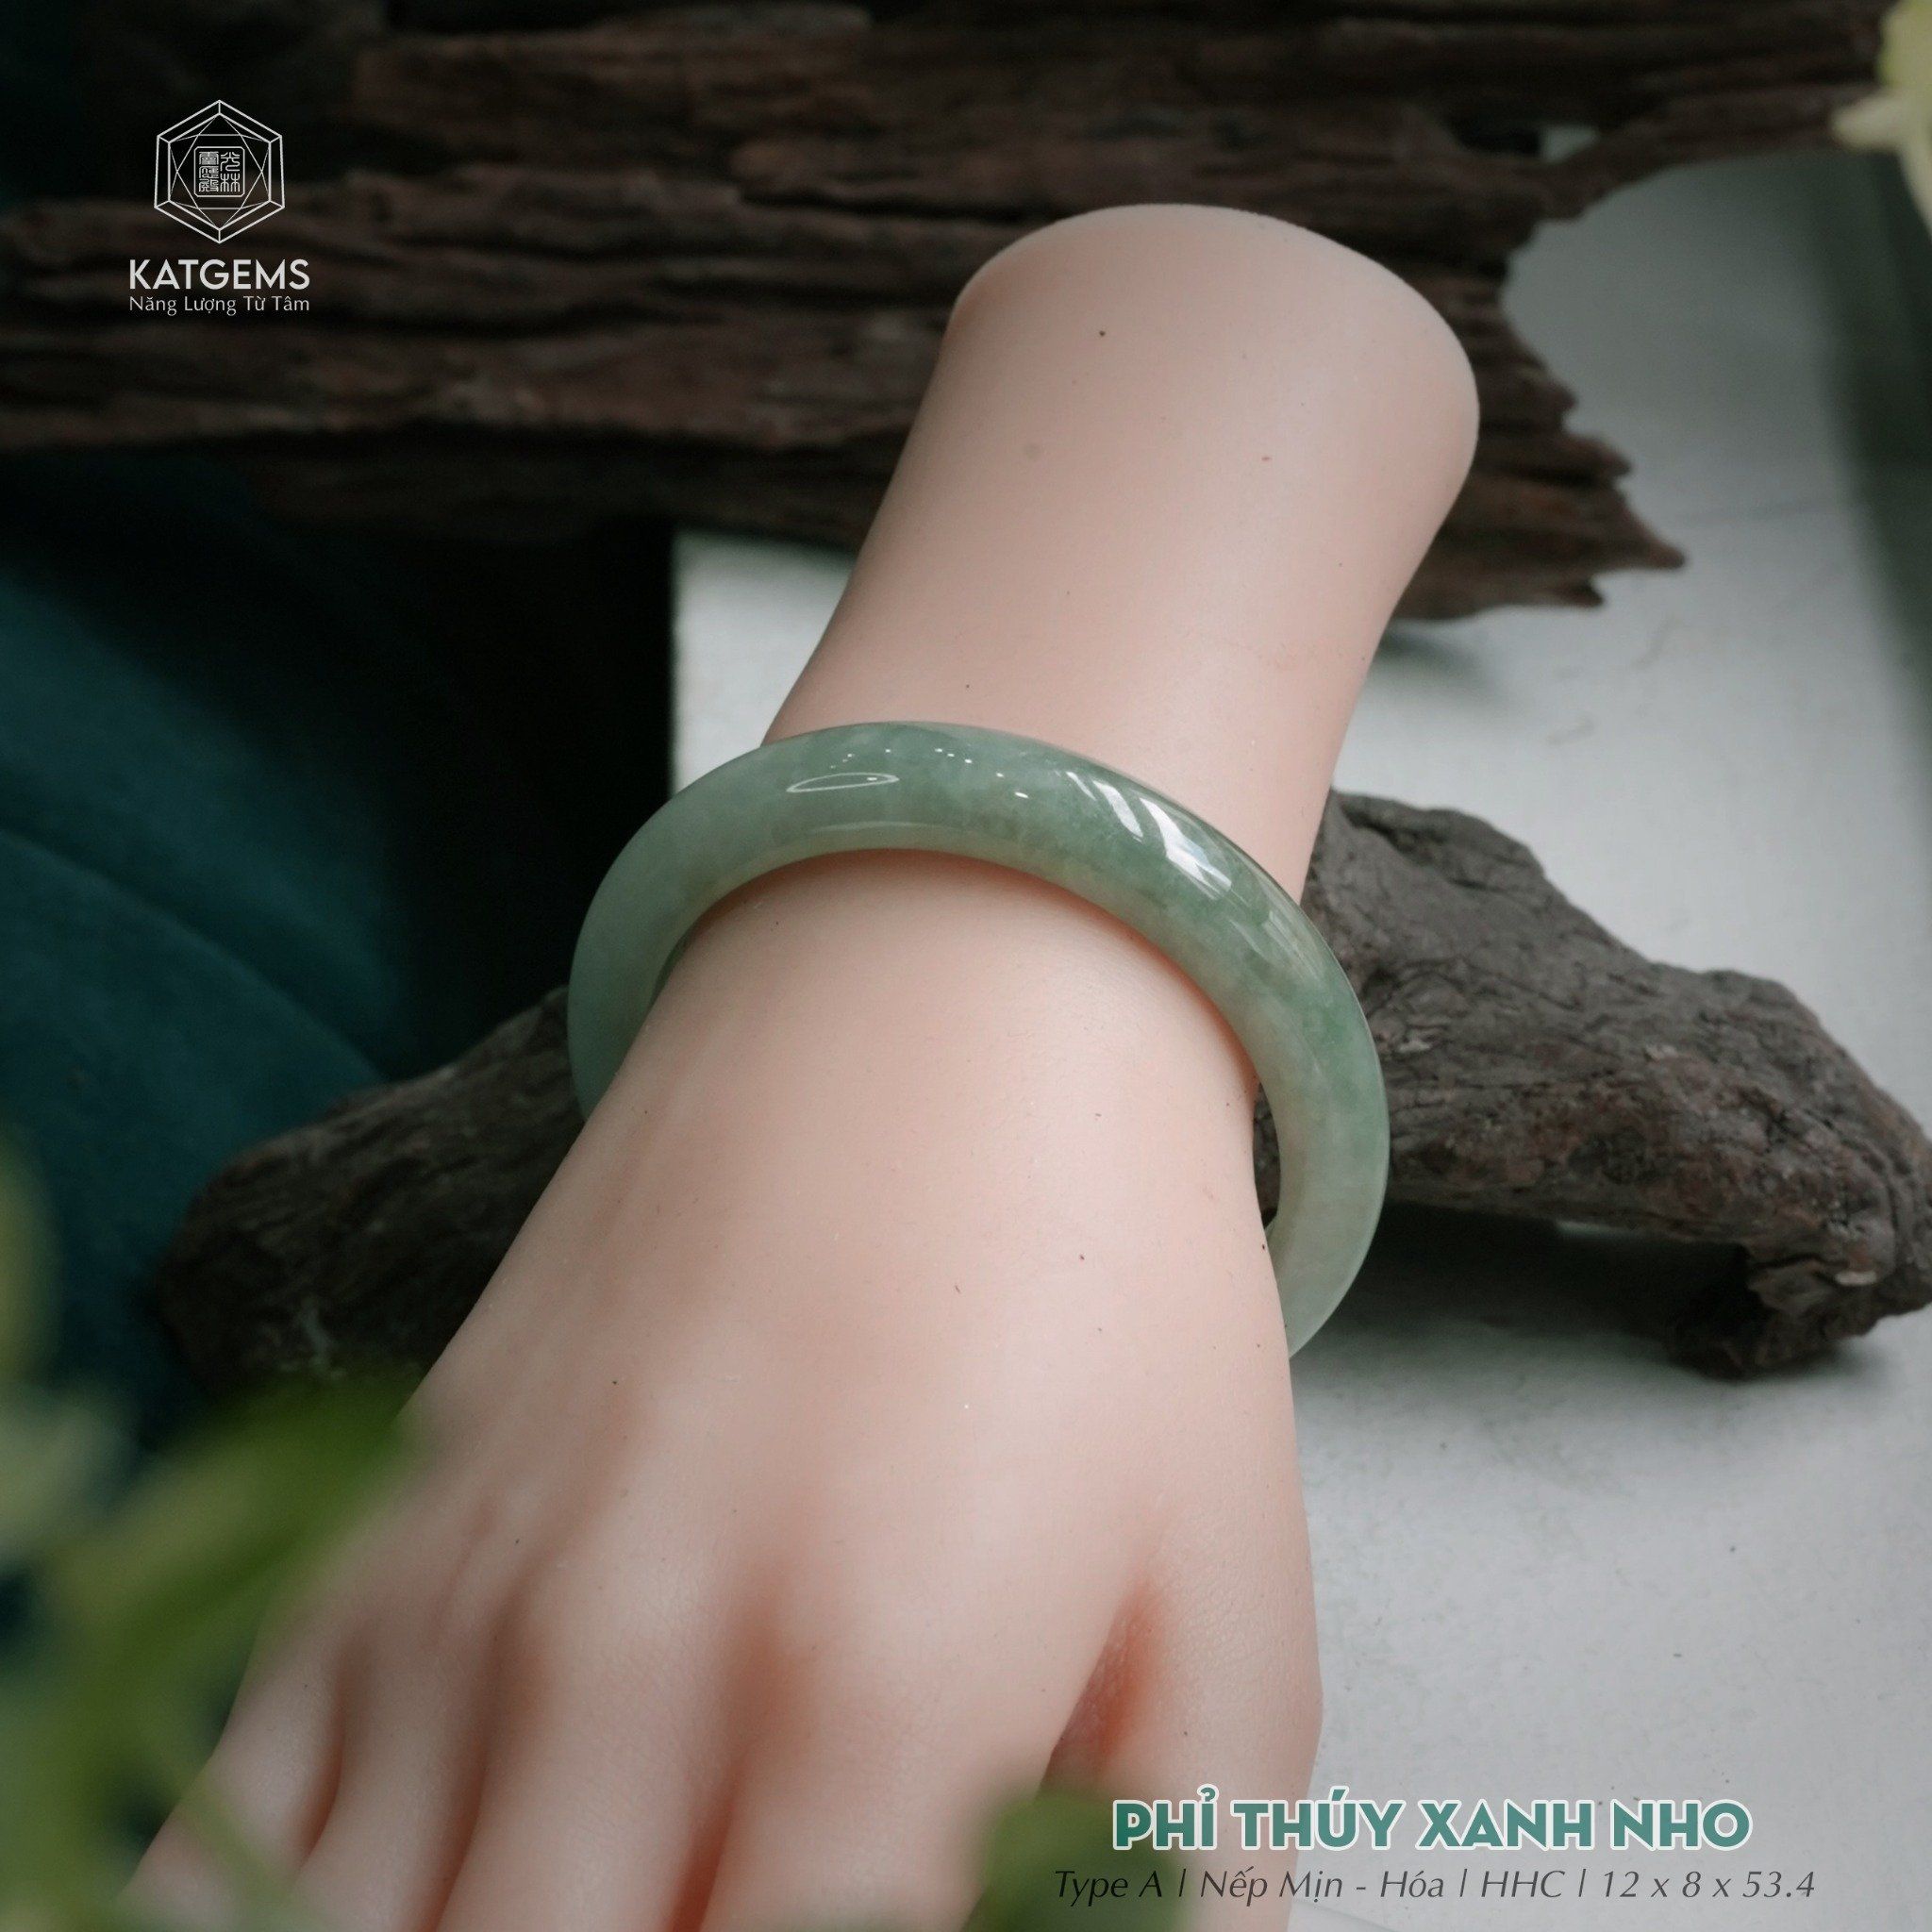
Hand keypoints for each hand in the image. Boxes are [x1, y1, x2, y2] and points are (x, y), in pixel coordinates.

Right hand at [134, 854, 1322, 1931]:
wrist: (939, 1016)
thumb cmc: (1106, 1296)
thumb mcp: (1232, 1610)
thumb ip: (1184, 1895)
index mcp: (868, 1699)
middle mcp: (616, 1663)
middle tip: (737, 1931)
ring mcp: (455, 1597)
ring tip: (613, 1903)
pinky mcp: (370, 1532)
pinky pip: (217, 1844)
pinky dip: (290, 1922)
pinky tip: (431, 1899)